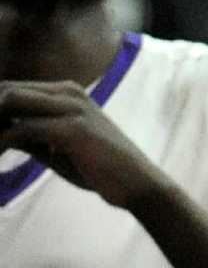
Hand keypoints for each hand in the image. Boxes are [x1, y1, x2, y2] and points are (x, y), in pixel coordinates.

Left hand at [0, 81, 164, 212]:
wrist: (133, 180)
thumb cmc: (97, 165)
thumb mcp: (58, 147)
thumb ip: (31, 136)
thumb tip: (3, 132)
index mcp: (66, 91)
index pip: (13, 88)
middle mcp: (68, 91)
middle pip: (8, 89)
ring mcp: (71, 107)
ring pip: (12, 100)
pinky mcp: (73, 129)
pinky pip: (24, 129)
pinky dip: (3, 143)